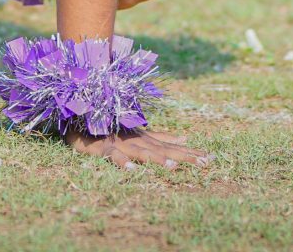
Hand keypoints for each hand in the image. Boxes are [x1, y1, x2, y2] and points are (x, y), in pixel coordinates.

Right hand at [67, 127, 208, 168]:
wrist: (82, 122)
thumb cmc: (112, 129)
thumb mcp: (139, 135)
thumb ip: (161, 137)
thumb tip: (184, 138)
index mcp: (147, 140)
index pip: (172, 147)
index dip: (190, 153)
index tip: (211, 159)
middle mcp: (138, 141)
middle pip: (164, 150)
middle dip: (184, 156)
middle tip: (204, 162)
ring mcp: (122, 144)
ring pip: (142, 152)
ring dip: (157, 159)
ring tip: (173, 166)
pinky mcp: (104, 148)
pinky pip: (114, 156)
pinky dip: (122, 162)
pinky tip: (132, 170)